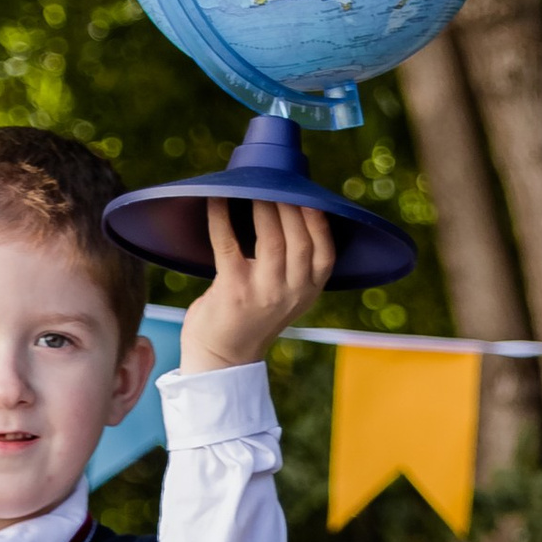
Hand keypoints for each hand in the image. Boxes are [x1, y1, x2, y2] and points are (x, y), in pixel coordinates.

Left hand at [174, 197, 336, 371]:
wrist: (222, 358)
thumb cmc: (252, 316)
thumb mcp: (286, 293)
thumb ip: (294, 264)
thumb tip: (291, 208)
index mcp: (308, 290)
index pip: (325, 250)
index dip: (318, 219)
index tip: (308, 194)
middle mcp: (291, 293)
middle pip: (300, 239)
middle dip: (289, 205)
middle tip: (275, 183)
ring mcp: (263, 293)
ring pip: (272, 240)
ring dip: (263, 208)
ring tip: (254, 187)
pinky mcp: (233, 291)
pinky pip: (228, 245)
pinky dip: (221, 218)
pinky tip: (216, 200)